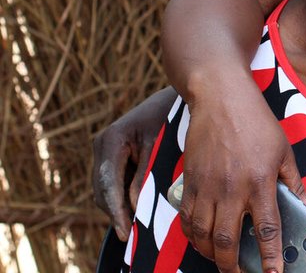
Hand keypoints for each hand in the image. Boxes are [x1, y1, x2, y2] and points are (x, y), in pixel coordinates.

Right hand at [92, 87, 176, 239]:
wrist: (175, 98)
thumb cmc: (171, 117)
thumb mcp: (160, 144)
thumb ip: (146, 174)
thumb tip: (134, 206)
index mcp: (111, 140)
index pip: (109, 183)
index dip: (116, 210)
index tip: (124, 231)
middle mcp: (102, 146)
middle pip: (103, 190)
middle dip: (116, 212)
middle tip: (131, 235)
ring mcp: (105, 152)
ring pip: (106, 190)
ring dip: (120, 206)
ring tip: (137, 225)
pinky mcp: (113, 157)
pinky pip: (114, 184)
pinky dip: (124, 197)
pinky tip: (139, 209)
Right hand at [173, 77, 305, 272]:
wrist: (220, 97)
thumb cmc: (256, 122)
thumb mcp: (284, 151)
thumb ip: (295, 183)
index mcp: (260, 181)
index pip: (267, 229)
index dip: (271, 257)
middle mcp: (231, 188)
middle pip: (227, 242)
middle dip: (233, 266)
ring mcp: (207, 186)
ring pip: (202, 236)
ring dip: (210, 255)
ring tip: (221, 262)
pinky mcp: (189, 182)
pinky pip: (186, 219)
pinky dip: (192, 236)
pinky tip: (201, 240)